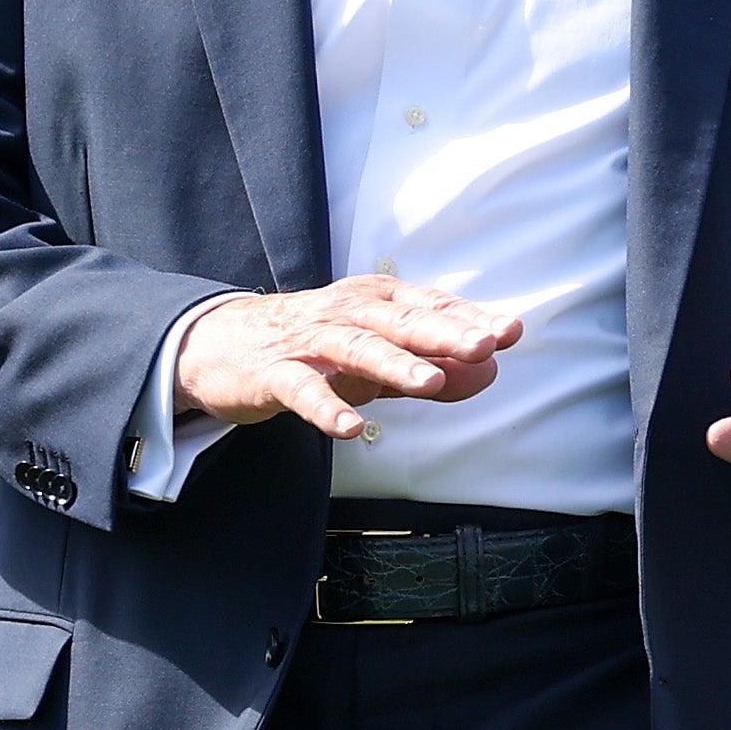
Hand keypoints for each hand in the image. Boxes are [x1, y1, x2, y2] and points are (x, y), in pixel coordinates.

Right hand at [173, 274, 519, 439]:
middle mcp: (346, 311)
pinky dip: (326, 407)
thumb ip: (431, 366)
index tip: (510, 331)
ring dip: (395, 364)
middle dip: (444, 331)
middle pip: (400, 320)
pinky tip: (350, 428)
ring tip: (431, 381)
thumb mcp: (376, 358)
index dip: (469, 317)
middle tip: (484, 344)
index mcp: (375, 301)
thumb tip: (490, 373)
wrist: (220, 343)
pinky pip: (303, 389)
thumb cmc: (311, 346)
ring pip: (357, 347)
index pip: (429, 306)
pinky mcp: (274, 372)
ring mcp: (309, 341)